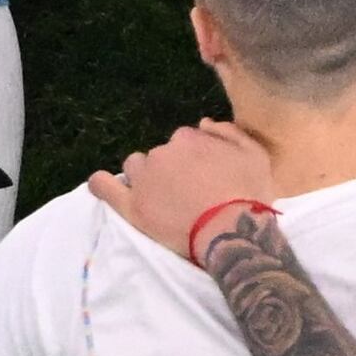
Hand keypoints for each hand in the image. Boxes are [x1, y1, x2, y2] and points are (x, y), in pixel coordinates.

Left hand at [84, 116, 284, 265]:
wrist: (232, 231)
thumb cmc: (248, 195)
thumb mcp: (255, 154)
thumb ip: (229, 132)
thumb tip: (203, 123)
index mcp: (188, 138)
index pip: (184, 142)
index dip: (193, 160)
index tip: (202, 176)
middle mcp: (162, 152)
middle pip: (160, 155)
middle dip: (170, 169)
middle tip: (186, 193)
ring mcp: (144, 179)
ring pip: (135, 168)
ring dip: (144, 177)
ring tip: (159, 199)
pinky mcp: (131, 206)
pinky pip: (105, 188)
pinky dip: (101, 185)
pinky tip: (101, 185)